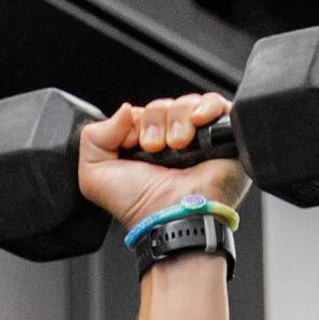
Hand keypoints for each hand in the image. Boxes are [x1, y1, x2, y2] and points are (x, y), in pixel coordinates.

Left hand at [78, 91, 240, 233]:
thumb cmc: (141, 206)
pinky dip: (206, 107)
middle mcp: (173, 144)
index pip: (143, 113)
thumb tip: (124, 110)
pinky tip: (197, 123)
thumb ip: (92, 137)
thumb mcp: (95, 176)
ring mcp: (200, 140)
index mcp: (146, 150)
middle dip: (156, 121)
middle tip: (155, 149)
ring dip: (178, 119)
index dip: (138, 122)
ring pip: (187, 103)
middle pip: (164, 105)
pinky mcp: (225, 138)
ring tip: (177, 146)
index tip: (135, 143)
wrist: (174, 216)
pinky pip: (218, 104)